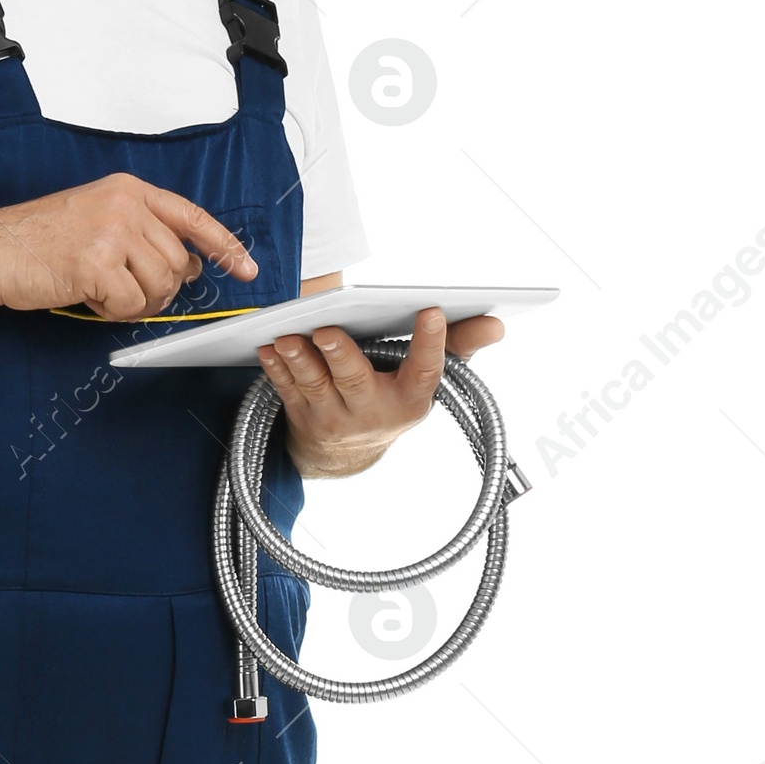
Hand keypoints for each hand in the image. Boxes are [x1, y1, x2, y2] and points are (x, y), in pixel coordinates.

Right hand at [0, 172, 256, 323]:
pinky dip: (114, 312)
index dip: (224, 246)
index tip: (245, 267)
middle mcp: (125, 205)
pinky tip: (90, 298)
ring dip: (136, 302)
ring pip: (160, 286)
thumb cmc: (38, 241)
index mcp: (128, 190)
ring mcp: (112, 231)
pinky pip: (131, 304)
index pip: (192, 217)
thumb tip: (189, 265)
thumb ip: (144, 234)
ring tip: (103, 293)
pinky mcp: (97, 263)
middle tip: (125, 292)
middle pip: (177, 262)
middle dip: (160, 288)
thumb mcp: (98, 219)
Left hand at [258, 305, 504, 479]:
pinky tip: (267, 349)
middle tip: (327, 330)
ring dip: (298, 361)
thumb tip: (498, 323)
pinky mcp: (302, 417)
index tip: (432, 311)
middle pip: (355, 381)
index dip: (431, 343)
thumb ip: (460, 346)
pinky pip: (286, 391)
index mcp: (411, 400)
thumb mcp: (427, 378)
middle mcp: (372, 413)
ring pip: (314, 387)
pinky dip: (275, 370)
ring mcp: (334, 419)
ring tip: (286, 337)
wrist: (349, 452)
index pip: (425, 370)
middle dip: (341, 356)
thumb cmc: (392, 395)